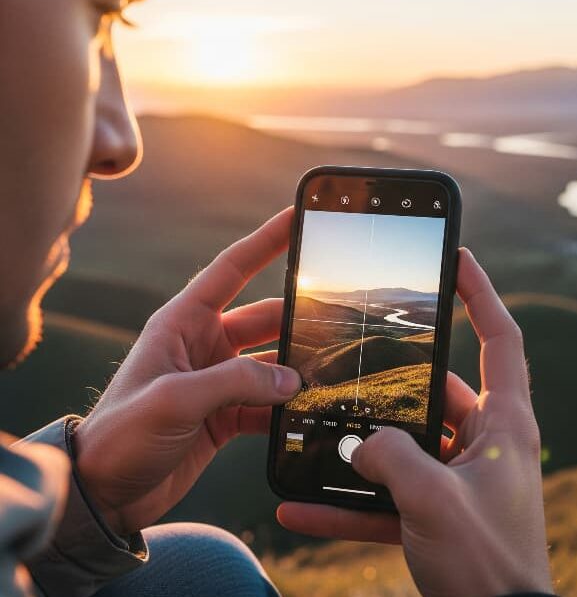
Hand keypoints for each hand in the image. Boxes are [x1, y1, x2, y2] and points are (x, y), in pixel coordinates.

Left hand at [73, 207, 299, 534]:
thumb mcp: (175, 399)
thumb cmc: (122, 436)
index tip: (296, 219)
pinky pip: (268, 402)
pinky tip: (307, 413)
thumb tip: (292, 380)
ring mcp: (217, 381)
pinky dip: (287, 408)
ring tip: (329, 373)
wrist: (104, 494)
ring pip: (272, 363)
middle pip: (264, 319)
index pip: (232, 270)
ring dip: (297, 369)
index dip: (266, 241)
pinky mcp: (226, 415)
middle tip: (336, 320)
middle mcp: (204, 345)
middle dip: (297, 319)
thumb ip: (236, 382)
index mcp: (183, 323)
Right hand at [277, 248, 551, 596]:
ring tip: (314, 441)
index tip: (457, 258)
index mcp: (505, 424)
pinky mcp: (439, 514)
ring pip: (405, 448)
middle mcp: (486, 444)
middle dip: (391, 387)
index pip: (500, 338)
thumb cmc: (488, 565)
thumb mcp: (434, 501)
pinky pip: (389, 499)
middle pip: (438, 392)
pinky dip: (350, 504)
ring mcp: (461, 479)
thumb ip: (390, 459)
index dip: (481, 293)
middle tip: (351, 368)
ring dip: (361, 453)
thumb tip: (358, 443)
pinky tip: (301, 511)